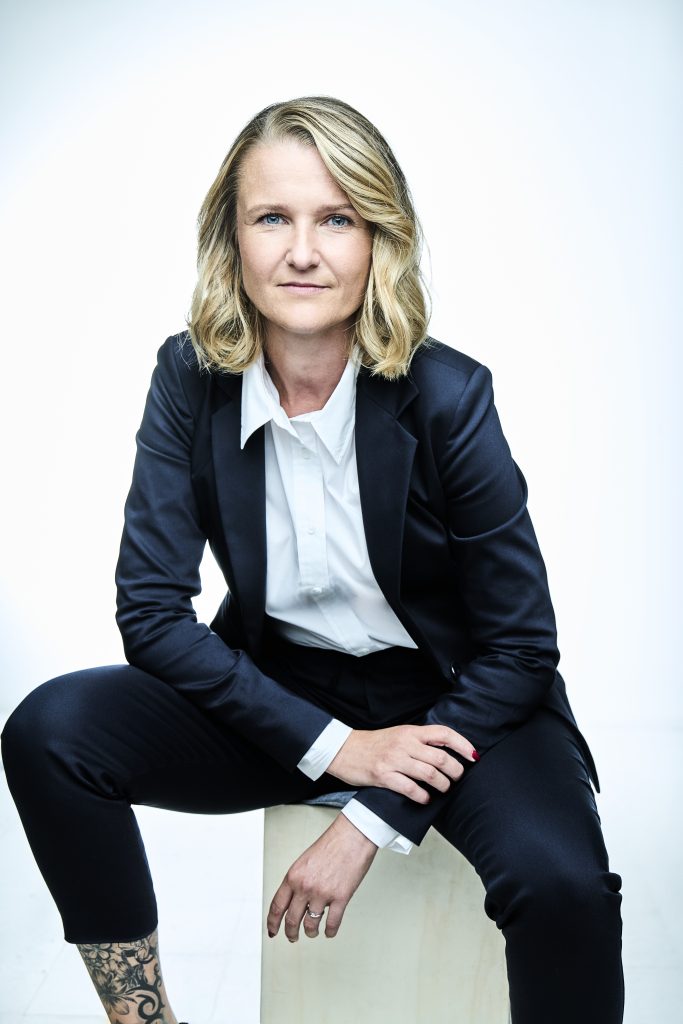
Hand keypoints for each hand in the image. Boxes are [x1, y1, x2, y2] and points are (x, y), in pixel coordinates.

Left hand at [267, 813, 377, 941]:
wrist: (351, 836)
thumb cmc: (331, 845)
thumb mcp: (304, 861)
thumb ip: (297, 881)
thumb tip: (294, 900)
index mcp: (293, 876)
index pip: (277, 906)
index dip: (273, 922)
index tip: (273, 931)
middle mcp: (305, 886)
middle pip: (292, 920)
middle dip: (291, 933)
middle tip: (292, 937)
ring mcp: (323, 893)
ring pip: (311, 925)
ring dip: (311, 932)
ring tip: (312, 932)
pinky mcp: (341, 897)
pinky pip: (332, 923)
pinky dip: (329, 931)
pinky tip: (329, 931)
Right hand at [327, 723, 477, 804]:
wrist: (344, 750)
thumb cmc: (374, 744)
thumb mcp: (398, 734)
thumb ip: (419, 741)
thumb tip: (447, 751)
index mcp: (410, 731)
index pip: (443, 734)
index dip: (462, 745)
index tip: (473, 756)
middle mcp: (404, 744)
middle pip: (441, 758)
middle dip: (456, 771)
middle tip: (457, 778)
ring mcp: (393, 760)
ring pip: (430, 774)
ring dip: (442, 785)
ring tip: (443, 789)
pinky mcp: (383, 776)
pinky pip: (410, 789)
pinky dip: (423, 796)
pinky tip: (425, 798)